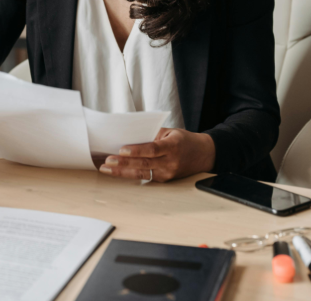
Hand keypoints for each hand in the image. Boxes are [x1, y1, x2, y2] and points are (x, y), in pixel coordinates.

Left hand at [98, 128, 215, 181]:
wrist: (203, 155)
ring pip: (142, 173)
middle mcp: (170, 162)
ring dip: (122, 171)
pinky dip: (130, 174)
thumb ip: (152, 134)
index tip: (122, 149)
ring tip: (107, 169)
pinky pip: (145, 177)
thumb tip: (129, 136)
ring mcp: (167, 173)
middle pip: (144, 164)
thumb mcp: (170, 132)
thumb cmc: (184, 140)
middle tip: (108, 161)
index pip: (152, 149)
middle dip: (123, 163)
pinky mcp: (164, 180)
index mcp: (172, 146)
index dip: (137, 150)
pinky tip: (117, 171)